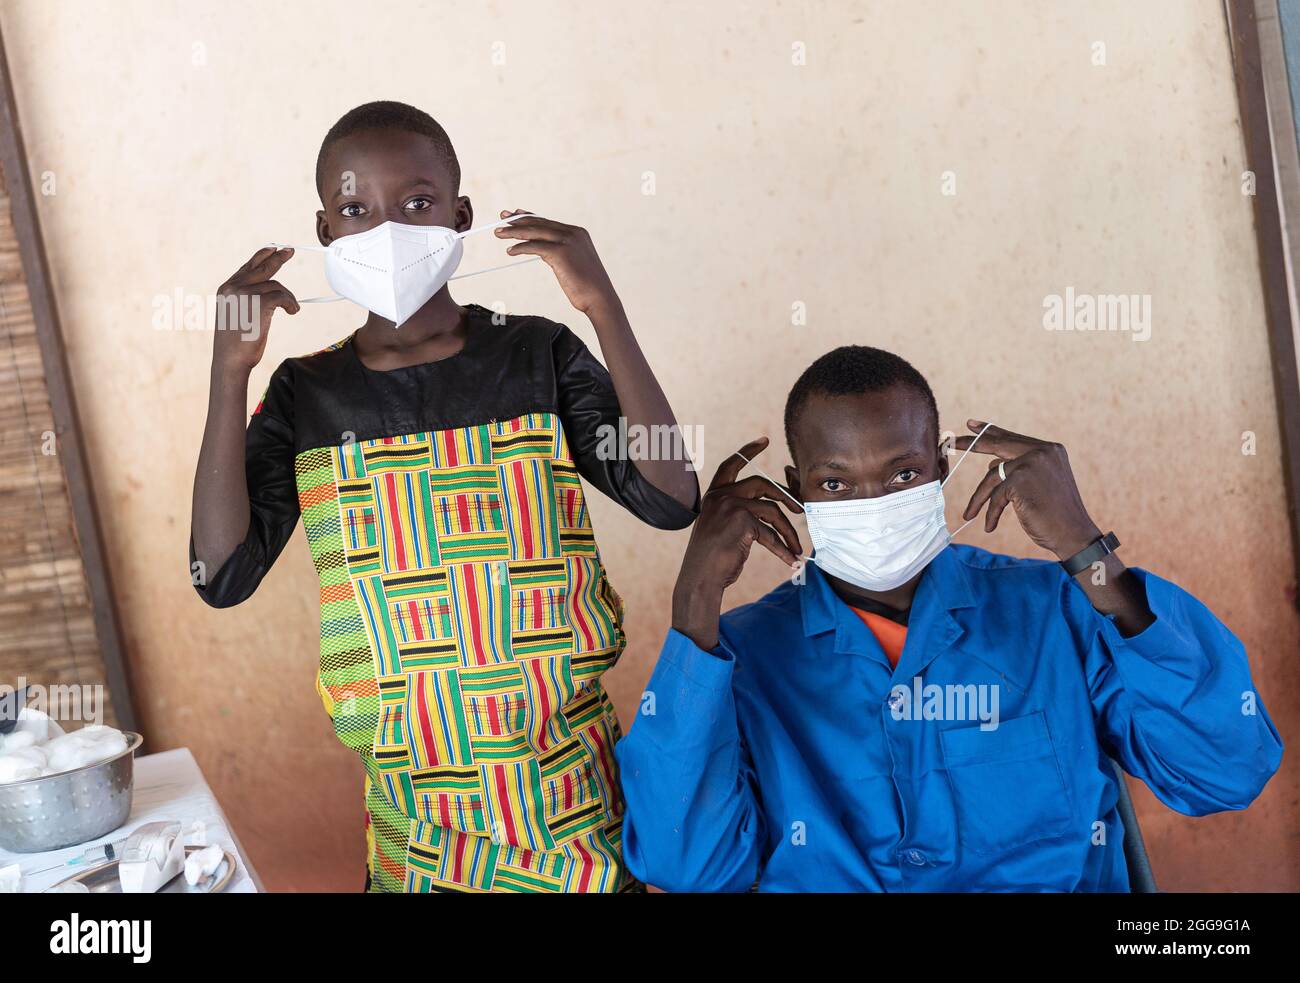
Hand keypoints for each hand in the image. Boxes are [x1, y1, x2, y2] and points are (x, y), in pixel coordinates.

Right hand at [212, 247, 299, 375]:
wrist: (230, 359)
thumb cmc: (236, 343)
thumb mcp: (238, 314)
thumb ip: (247, 299)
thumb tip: (270, 291)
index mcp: (226, 289)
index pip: (247, 267)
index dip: (261, 256)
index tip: (274, 248)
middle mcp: (234, 287)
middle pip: (262, 267)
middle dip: (278, 258)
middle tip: (290, 250)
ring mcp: (245, 293)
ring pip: (276, 286)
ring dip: (288, 297)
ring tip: (292, 309)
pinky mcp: (258, 302)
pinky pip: (283, 296)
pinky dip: (291, 303)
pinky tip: (293, 311)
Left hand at [494, 210, 617, 314]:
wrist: (600, 299)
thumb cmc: (587, 287)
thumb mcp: (573, 263)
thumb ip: (560, 252)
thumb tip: (542, 250)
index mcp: (577, 233)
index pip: (548, 222)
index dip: (530, 217)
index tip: (515, 214)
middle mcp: (573, 233)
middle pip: (539, 223)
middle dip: (518, 220)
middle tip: (502, 218)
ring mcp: (568, 241)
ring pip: (534, 232)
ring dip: (514, 232)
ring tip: (499, 233)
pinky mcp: (561, 253)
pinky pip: (534, 247)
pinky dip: (521, 248)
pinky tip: (511, 251)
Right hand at [672, 437, 803, 649]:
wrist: (700, 578)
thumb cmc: (712, 558)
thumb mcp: (723, 527)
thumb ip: (740, 512)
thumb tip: (775, 508)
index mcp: (713, 495)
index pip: (731, 464)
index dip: (748, 451)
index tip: (763, 440)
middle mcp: (720, 496)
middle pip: (761, 484)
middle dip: (785, 496)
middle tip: (800, 510)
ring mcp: (730, 506)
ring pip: (772, 510)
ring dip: (788, 531)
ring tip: (796, 547)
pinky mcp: (742, 521)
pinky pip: (770, 533)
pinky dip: (783, 548)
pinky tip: (790, 559)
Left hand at [953, 420, 1102, 559]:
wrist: (1074, 534)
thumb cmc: (1055, 514)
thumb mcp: (1037, 486)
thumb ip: (1018, 469)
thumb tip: (992, 462)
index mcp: (1049, 450)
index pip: (1012, 438)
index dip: (990, 430)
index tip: (971, 424)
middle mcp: (1042, 451)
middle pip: (997, 445)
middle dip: (971, 444)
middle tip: (949, 443)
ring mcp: (1032, 463)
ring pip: (992, 476)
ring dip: (979, 498)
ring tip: (969, 514)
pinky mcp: (1021, 479)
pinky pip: (996, 496)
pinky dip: (991, 512)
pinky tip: (989, 526)